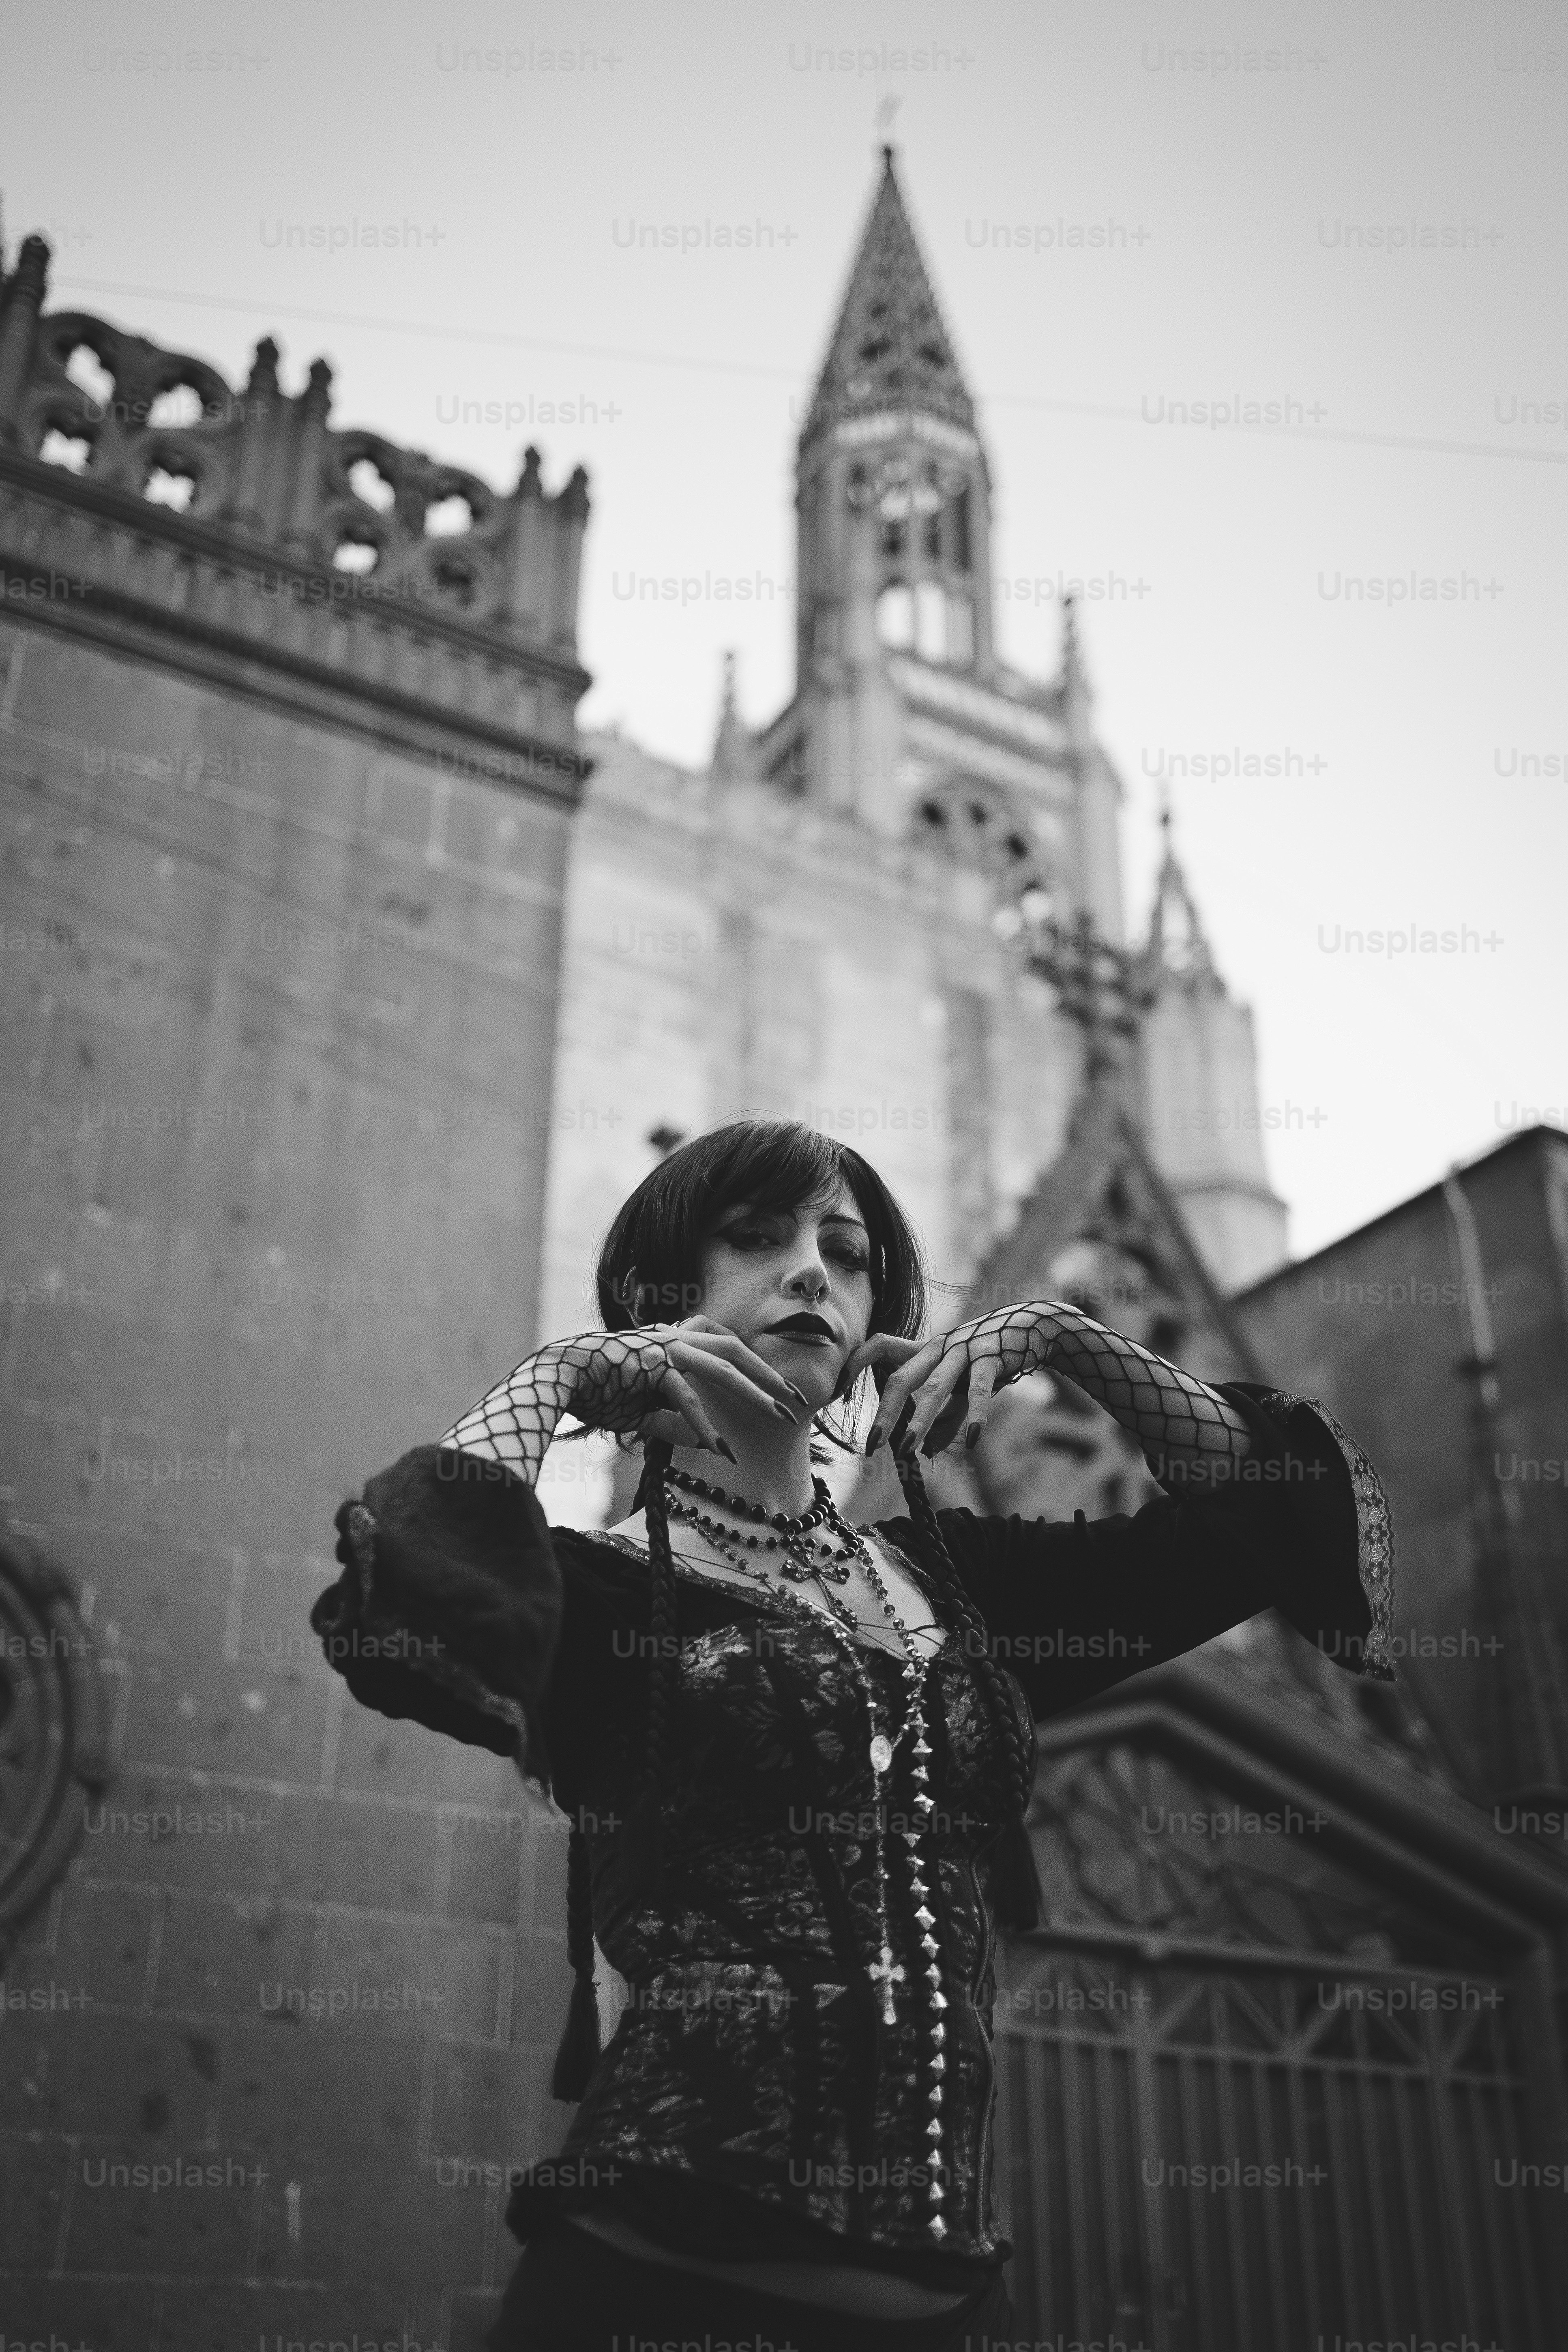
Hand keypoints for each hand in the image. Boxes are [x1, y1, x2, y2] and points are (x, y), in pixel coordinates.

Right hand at [569, 1316, 808, 1459]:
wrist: (559, 1376)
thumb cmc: (597, 1391)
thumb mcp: (642, 1410)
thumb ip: (672, 1420)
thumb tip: (699, 1440)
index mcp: (673, 1338)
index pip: (724, 1343)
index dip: (753, 1362)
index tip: (775, 1385)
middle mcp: (674, 1337)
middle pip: (735, 1349)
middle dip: (768, 1374)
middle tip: (795, 1398)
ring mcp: (664, 1349)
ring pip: (723, 1367)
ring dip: (755, 1393)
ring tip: (779, 1415)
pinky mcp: (651, 1367)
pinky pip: (687, 1398)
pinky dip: (704, 1424)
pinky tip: (718, 1447)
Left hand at [855, 1306, 1059, 1460]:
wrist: (1032, 1326)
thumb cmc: (988, 1358)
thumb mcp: (961, 1388)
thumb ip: (945, 1419)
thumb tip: (929, 1453)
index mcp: (925, 1350)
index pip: (879, 1347)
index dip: (855, 1365)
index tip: (837, 1393)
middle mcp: (939, 1348)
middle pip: (901, 1378)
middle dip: (884, 1413)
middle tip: (870, 1446)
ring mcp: (964, 1351)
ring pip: (935, 1388)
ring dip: (919, 1421)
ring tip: (905, 1450)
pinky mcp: (991, 1358)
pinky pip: (979, 1390)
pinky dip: (974, 1416)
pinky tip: (971, 1441)